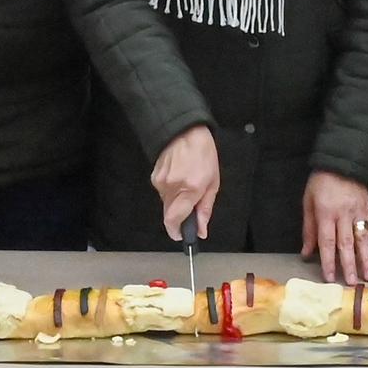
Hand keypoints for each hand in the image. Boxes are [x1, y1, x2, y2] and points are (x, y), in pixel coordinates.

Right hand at [148, 126, 220, 245]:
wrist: (185, 131)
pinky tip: (179, 176)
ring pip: (166, 203)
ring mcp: (161, 182)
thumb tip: (200, 230)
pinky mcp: (154, 177)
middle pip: (170, 214)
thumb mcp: (213, 182)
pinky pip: (162, 191)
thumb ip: (205, 209)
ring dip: (176, 200)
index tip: (180, 236)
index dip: (176, 232)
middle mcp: (173, 187)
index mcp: (190, 189)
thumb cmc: (203, 153)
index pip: (174, 220)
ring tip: (186, 183)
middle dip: (180, 215)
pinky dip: (171, 189)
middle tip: (190, 204)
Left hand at [303, 171, 367, 286]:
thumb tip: (306, 252)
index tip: (329, 277)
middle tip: (351, 283)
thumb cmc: (321, 183)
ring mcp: (359, 213)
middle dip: (349, 265)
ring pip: (363, 239)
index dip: (328, 260)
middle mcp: (344, 215)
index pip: (327, 241)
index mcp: (326, 214)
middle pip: (346, 244)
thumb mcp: (308, 202)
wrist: (342, 162)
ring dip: (366, 259)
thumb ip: (308, 229)